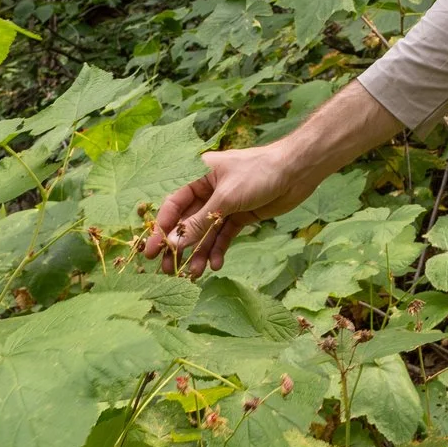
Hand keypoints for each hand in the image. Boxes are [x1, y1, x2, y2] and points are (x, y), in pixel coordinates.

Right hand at [144, 82, 404, 276]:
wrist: (296, 172)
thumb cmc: (258, 173)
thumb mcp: (225, 198)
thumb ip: (199, 222)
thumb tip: (173, 243)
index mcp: (199, 176)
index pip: (174, 204)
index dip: (162, 227)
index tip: (152, 250)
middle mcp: (209, 190)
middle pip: (187, 221)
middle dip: (178, 246)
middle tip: (166, 269)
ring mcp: (225, 204)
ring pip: (206, 233)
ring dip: (199, 253)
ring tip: (193, 274)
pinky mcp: (241, 216)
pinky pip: (224, 236)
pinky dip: (219, 250)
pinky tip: (215, 265)